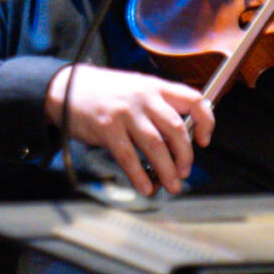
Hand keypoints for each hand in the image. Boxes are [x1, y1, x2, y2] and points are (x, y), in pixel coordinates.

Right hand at [46, 64, 214, 196]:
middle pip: (176, 129)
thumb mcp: (136, 89)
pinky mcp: (107, 128)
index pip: (193, 100)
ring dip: (167, 170)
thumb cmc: (104, 92)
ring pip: (156, 146)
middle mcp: (144, 98)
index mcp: (156, 87)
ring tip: (171, 185)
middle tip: (185, 171)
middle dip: (185, 156)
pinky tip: (145, 187)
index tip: (204, 141)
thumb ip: (157, 108)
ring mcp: (125, 112)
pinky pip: (129, 157)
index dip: (206, 121)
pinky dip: (139, 176)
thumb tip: (178, 141)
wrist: (66, 88)